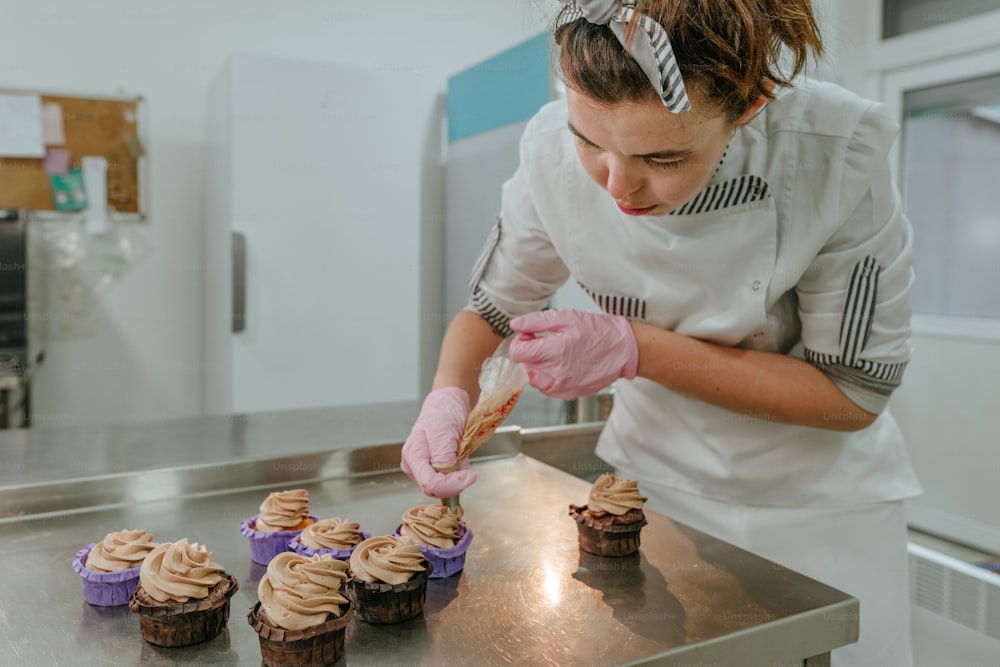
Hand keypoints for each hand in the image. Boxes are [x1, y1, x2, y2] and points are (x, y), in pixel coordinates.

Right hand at [400, 387, 475, 497]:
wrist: (448, 402)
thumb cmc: (444, 411)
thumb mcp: (445, 430)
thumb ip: (442, 455)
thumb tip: (446, 476)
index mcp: (413, 455)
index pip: (430, 484)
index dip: (451, 485)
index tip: (471, 476)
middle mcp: (414, 464)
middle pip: (435, 488)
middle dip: (454, 482)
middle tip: (467, 466)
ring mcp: (422, 468)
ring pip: (442, 486)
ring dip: (456, 477)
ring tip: (461, 455)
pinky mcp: (432, 468)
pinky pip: (446, 479)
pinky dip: (456, 473)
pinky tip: (458, 458)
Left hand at [509, 309, 637, 399]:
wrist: (623, 349)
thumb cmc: (598, 331)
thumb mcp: (566, 317)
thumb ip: (536, 322)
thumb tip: (515, 325)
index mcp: (554, 352)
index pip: (517, 353)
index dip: (520, 341)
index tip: (530, 335)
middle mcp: (557, 374)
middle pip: (525, 366)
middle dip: (530, 352)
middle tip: (545, 341)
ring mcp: (564, 387)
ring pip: (535, 380)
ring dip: (538, 367)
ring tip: (555, 354)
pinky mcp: (571, 394)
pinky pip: (549, 389)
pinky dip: (549, 378)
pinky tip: (561, 365)